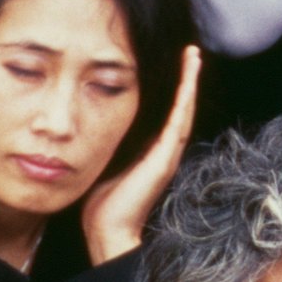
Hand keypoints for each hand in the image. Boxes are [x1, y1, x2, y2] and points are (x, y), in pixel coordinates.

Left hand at [80, 44, 195, 263]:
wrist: (107, 230)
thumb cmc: (100, 202)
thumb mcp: (103, 159)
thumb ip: (104, 142)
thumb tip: (88, 122)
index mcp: (150, 151)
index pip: (164, 112)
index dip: (170, 88)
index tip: (170, 62)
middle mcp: (163, 150)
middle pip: (179, 107)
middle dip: (185, 78)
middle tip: (190, 51)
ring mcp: (167, 154)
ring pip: (184, 109)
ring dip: (190, 81)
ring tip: (194, 55)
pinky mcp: (165, 158)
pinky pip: (179, 121)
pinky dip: (186, 97)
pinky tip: (190, 76)